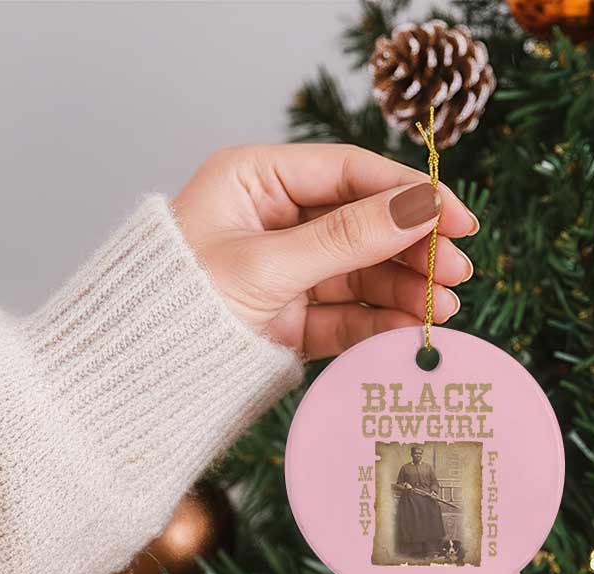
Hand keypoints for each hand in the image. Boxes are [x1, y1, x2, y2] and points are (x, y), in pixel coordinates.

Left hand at [170, 144, 478, 358]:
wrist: (134, 379)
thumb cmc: (176, 306)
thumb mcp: (266, 265)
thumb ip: (346, 239)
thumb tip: (421, 208)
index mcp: (255, 181)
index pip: (348, 173)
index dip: (408, 193)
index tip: (456, 217)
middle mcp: (274, 221)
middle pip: (362, 224)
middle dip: (412, 249)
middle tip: (459, 271)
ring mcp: (285, 272)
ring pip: (360, 274)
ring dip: (404, 289)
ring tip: (444, 309)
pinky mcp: (289, 319)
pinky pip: (344, 315)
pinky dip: (378, 322)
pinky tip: (411, 328)